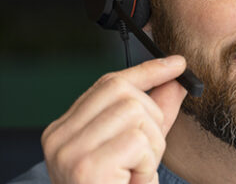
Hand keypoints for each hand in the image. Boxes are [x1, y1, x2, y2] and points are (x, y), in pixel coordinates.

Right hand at [41, 56, 188, 183]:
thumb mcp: (140, 153)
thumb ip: (155, 116)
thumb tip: (176, 80)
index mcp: (63, 131)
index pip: (108, 84)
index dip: (147, 71)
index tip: (177, 63)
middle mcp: (58, 137)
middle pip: (124, 93)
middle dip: (152, 118)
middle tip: (145, 156)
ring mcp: (68, 151)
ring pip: (135, 114)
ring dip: (150, 147)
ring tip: (135, 175)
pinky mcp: (86, 166)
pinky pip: (137, 141)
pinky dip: (146, 165)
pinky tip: (132, 183)